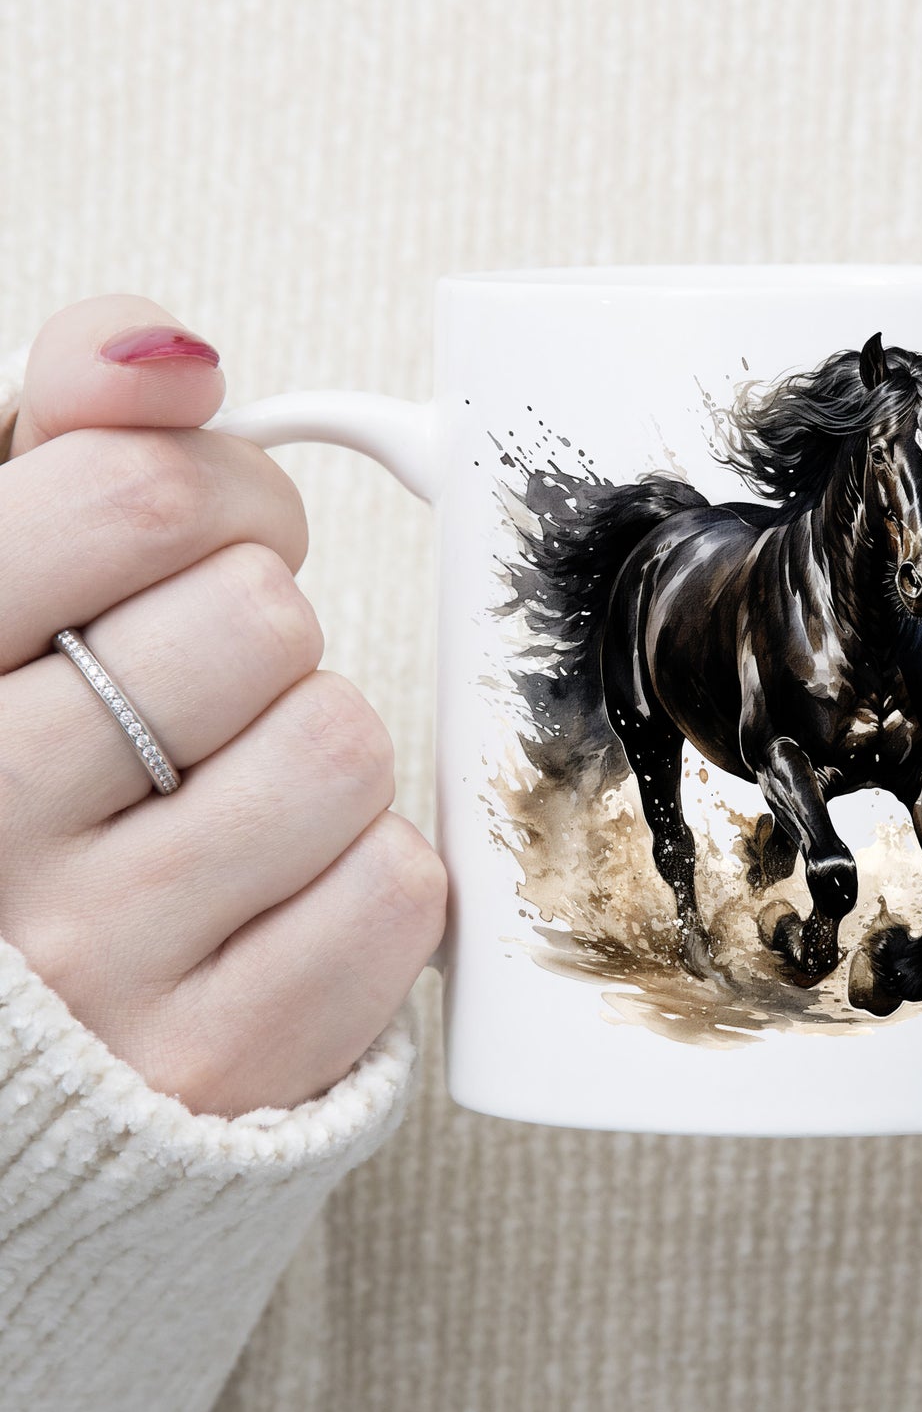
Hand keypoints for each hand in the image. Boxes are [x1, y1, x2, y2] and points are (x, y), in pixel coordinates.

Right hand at [0, 296, 444, 1115]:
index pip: (135, 498)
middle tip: (207, 685)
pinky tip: (271, 894)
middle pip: (261, 618)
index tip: (204, 536)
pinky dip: (363, 874)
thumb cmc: (26, 766)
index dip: (219, 494)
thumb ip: (68, 440)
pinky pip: (396, 887)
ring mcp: (97, 963)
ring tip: (227, 795)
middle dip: (261, 628)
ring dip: (314, 750)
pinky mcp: (220, 1060)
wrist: (29, 1029)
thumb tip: (171, 351)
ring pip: (340, 744)